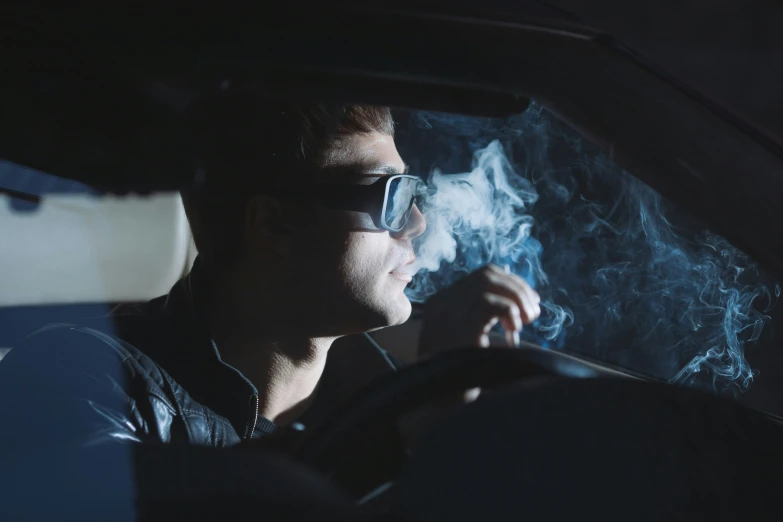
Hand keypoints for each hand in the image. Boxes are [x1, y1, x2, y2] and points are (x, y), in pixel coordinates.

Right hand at [399, 264, 540, 447]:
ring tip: (528, 320)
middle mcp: (441, 305)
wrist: (437, 409)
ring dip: (516, 298)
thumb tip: (522, 299)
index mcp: (441, 306)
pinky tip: (514, 333)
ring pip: (488, 282)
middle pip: (486, 274)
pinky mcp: (458, 328)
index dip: (510, 284)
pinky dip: (509, 313)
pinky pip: (490, 303)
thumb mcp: (471, 343)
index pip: (480, 277)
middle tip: (533, 313)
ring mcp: (447, 315)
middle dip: (518, 288)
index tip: (528, 304)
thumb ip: (485, 321)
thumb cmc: (459, 380)